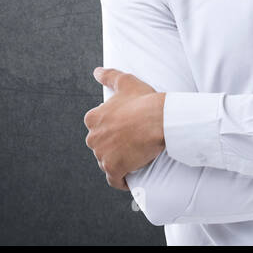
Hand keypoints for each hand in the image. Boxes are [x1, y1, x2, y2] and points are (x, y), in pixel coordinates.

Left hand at [85, 67, 166, 189]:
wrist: (159, 120)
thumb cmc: (144, 101)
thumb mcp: (125, 82)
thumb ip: (109, 76)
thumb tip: (96, 71)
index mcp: (93, 118)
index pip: (98, 128)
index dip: (111, 131)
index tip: (124, 131)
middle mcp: (93, 138)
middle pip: (101, 147)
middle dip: (113, 147)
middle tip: (132, 144)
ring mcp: (102, 155)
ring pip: (107, 163)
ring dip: (118, 163)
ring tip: (135, 158)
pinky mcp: (113, 169)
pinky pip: (114, 180)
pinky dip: (121, 180)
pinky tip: (130, 178)